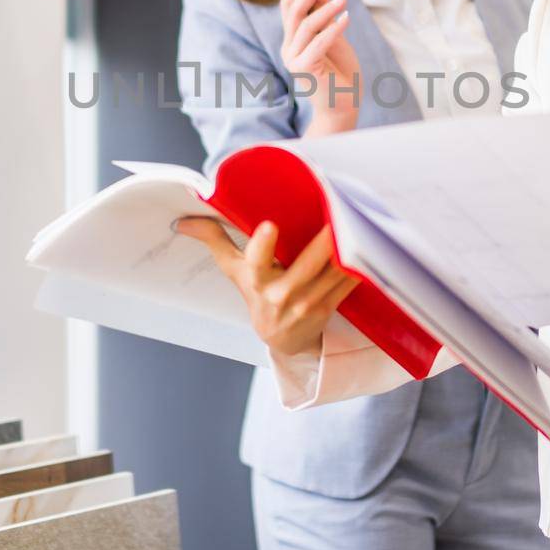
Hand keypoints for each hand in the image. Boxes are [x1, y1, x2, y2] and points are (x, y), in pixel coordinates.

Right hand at [175, 218, 359, 358]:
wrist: (282, 339)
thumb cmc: (256, 293)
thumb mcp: (234, 270)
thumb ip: (213, 239)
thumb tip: (183, 221)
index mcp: (256, 280)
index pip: (256, 261)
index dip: (263, 245)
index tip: (269, 226)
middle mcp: (282, 294)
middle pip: (307, 264)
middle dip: (324, 241)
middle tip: (337, 211)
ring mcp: (308, 303)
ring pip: (333, 271)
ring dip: (347, 248)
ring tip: (357, 219)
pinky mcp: (330, 306)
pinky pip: (348, 281)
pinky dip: (358, 263)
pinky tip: (367, 243)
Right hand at [279, 0, 361, 133]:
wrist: (344, 105)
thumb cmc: (340, 72)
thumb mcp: (334, 36)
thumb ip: (323, 14)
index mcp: (293, 39)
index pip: (288, 8)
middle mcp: (289, 48)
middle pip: (293, 12)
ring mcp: (293, 59)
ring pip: (306, 25)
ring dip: (326, 8)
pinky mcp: (304, 69)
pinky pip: (318, 43)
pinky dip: (333, 28)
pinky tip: (347, 18)